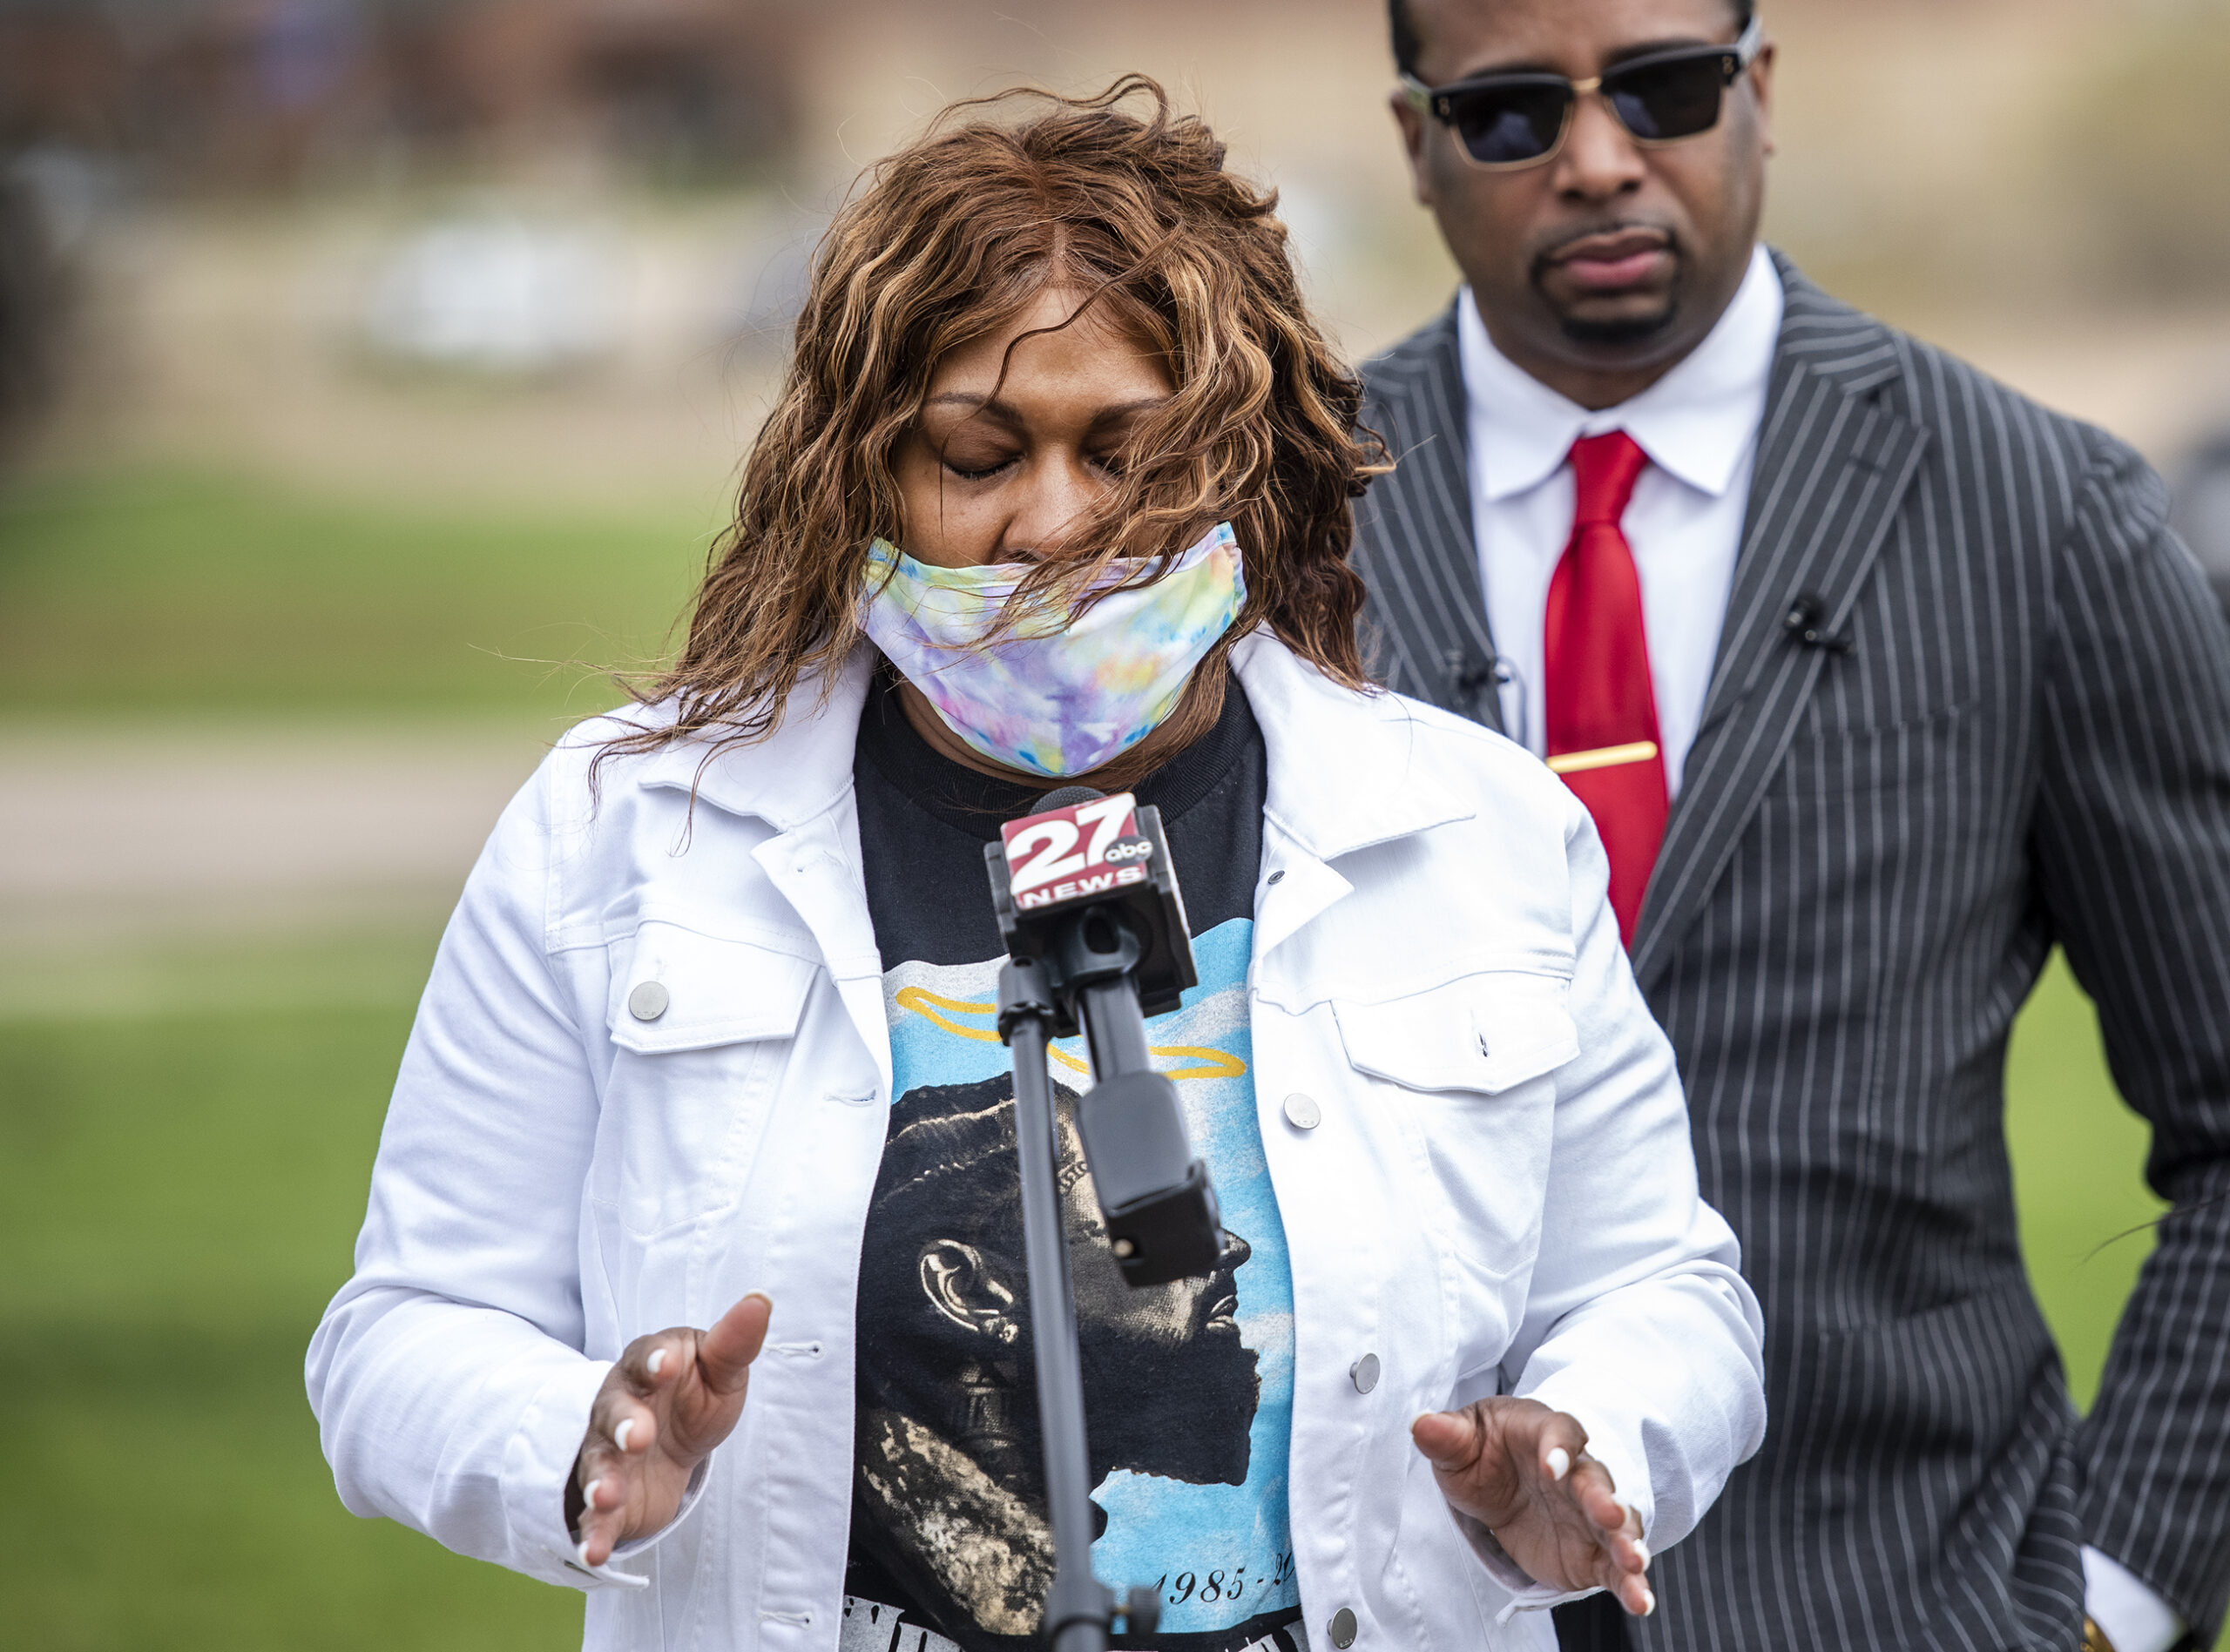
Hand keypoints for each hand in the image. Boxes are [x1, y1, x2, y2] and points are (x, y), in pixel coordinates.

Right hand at [566, 1292, 771, 1565]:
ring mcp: (608, 1452)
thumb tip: (761, 1299)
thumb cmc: (694, 1392)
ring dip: (601, 1481)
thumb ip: (735, 1340)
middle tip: (638, 1436)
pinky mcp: (609, 1496)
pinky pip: (596, 1515)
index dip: (656, 1359)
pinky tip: (594, 1551)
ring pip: (599, 1464)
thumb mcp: (719, 1367)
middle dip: (624, 1423)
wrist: (670, 1440)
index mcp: (648, 1365)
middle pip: (614, 1411)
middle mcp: (618, 1405)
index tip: (666, 1365)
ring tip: (606, 1496)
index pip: (647, 1356)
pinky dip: (593, 1533)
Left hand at [1411, 1398, 1652, 1615]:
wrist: (1501, 1482)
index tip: (1551, 1465)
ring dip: (1628, 1542)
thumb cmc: (1484, 1450)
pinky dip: (1631, 1584)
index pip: (1559, 1432)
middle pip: (1597, 1481)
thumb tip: (1420, 1424)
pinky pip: (1616, 1568)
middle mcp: (1577, 1472)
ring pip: (1617, 1525)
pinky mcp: (1593, 1553)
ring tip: (1635, 1563)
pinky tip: (1641, 1602)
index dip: (1557, 1447)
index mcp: (1544, 1433)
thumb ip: (1445, 1436)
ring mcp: (1590, 1514)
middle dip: (1605, 1498)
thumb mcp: (1461, 1442)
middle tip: (1609, 1515)